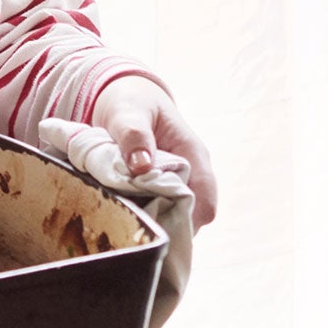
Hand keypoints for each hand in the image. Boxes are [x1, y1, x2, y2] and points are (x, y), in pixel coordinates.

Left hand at [92, 75, 218, 229]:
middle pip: (191, 217)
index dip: (186, 220)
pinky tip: (122, 216)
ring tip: (124, 224)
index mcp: (193, 154)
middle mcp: (191, 174)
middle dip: (165, 226)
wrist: (125, 98)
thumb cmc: (131, 102)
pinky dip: (142, 216)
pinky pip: (157, 211)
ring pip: (174, 217)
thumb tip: (141, 166)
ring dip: (152, 223)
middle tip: (132, 229)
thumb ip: (134, 134)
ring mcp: (175, 184)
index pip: (205, 201)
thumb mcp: (128, 111)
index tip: (153, 225)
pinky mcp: (158, 190)